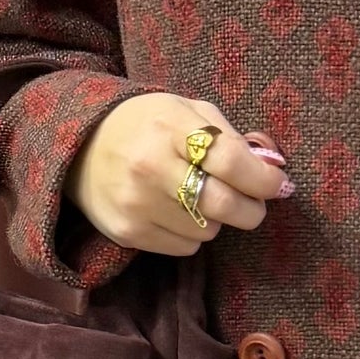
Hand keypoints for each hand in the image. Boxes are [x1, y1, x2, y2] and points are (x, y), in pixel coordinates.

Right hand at [61, 93, 292, 256]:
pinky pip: (186, 247)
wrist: (80, 146)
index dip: (263, 179)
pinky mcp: (128, 232)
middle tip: (252, 202)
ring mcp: (137, 203)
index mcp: (169, 126)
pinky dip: (190, 234)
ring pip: (208, 231)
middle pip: (224, 204)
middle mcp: (150, 166)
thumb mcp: (186, 111)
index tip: (279, 185)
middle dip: (251, 209)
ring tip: (196, 198)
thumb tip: (274, 168)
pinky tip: (173, 211)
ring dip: (214, 219)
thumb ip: (231, 136)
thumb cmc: (146, 126)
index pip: (230, 159)